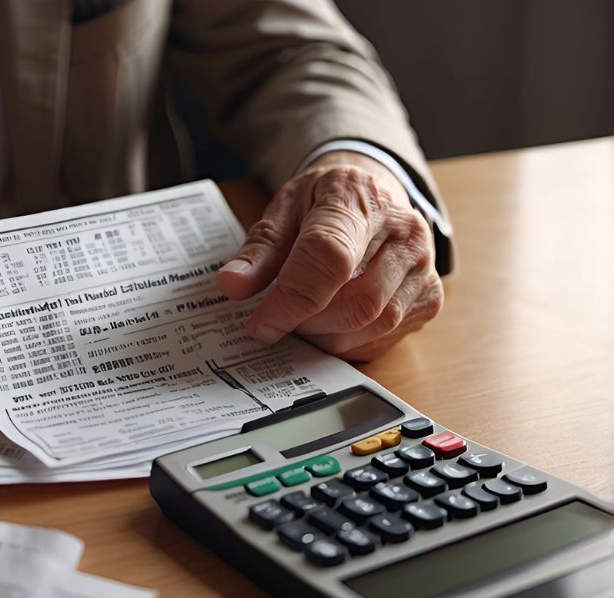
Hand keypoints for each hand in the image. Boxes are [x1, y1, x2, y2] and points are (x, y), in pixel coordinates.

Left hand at [216, 151, 443, 361]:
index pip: (330, 256)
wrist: (371, 193)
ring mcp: (424, 267)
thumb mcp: (283, 210)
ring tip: (303, 316)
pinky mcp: (429, 298)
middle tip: (279, 317)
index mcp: (357, 199)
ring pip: (374, 325)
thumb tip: (232, 285)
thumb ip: (258, 250)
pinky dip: (349, 341)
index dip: (291, 299)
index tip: (260, 324)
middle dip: (308, 322)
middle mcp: (404, 231)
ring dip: (327, 335)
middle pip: (357, 301)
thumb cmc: (323, 202)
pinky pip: (385, 338)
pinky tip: (330, 322)